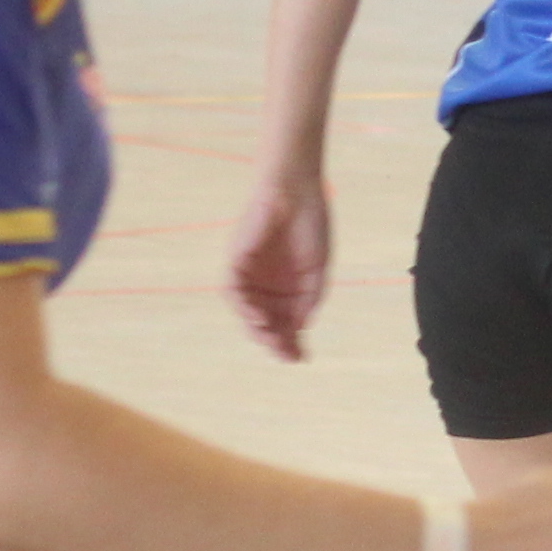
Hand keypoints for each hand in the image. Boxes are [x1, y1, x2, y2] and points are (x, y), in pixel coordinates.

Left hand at [226, 175, 331, 361]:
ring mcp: (250, 275)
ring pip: (247, 311)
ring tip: (273, 340)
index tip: (302, 357)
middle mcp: (266, 284)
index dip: (292, 340)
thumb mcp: (317, 269)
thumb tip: (300, 326)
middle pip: (266, 321)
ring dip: (258, 329)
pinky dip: (244, 307)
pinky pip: (234, 292)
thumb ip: (309, 298)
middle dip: (275, 341)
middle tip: (287, 356)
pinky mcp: (236, 262)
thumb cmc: (310, 225)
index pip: (286, 321)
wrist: (296, 193)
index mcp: (288, 286)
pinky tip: (258, 318)